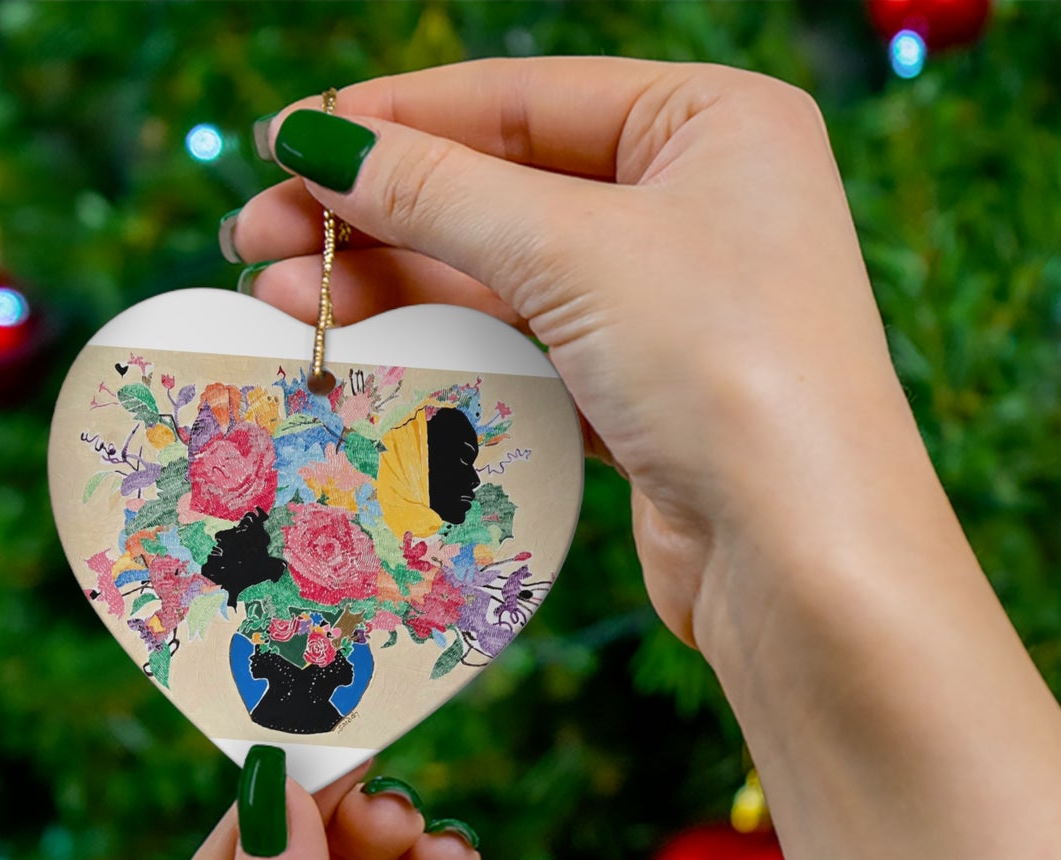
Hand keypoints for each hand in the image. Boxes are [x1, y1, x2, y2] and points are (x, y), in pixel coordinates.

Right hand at [229, 56, 916, 655]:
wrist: (803, 559)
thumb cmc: (725, 368)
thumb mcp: (574, 251)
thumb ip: (439, 191)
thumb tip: (318, 141)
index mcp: (715, 123)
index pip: (524, 98)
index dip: (395, 118)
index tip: (286, 141)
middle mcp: (701, 204)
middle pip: (505, 188)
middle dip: (378, 214)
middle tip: (257, 237)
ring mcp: (675, 305)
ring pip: (508, 276)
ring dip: (397, 286)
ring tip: (283, 299)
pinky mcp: (648, 395)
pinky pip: (528, 350)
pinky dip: (450, 349)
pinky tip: (367, 350)